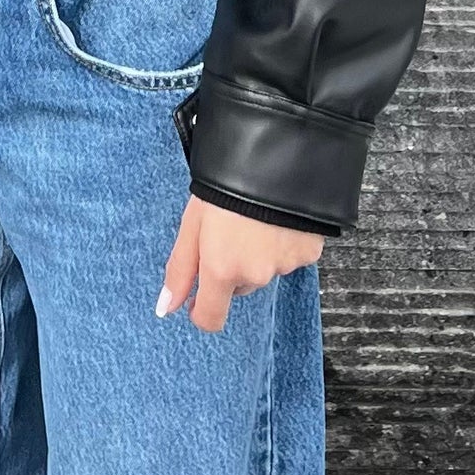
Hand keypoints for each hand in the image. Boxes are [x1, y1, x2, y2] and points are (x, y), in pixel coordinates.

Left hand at [156, 198, 322, 334]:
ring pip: (264, 270)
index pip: (211, 318)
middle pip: (238, 287)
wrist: (276, 157)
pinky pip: (290, 256)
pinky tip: (278, 218)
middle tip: (228, 231)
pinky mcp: (308, 253)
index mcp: (222, 270)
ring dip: (257, 254)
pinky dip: (283, 243)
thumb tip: (165, 307)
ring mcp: (284, 265)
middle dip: (230, 268)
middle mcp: (255, 275)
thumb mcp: (192, 223)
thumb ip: (180, 269)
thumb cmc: (226, 184)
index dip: (201, 310)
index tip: (198, 297)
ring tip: (254, 218)